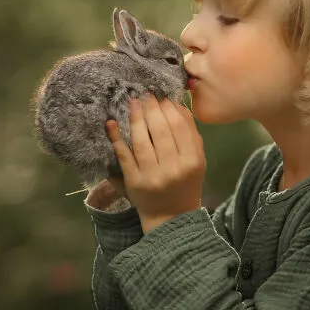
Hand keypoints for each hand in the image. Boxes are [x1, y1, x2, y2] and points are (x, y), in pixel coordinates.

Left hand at [106, 94, 205, 229]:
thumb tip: (177, 104)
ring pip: (141, 141)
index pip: (179, 127)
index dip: (168, 108)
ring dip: (135, 118)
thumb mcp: (197, 160)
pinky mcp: (134, 182)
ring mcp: (152, 176)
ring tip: (132, 103)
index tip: (161, 96)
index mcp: (192, 161)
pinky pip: (124, 156)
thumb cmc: (186, 182)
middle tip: (145, 95)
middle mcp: (173, 168)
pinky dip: (116, 138)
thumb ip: (190, 134)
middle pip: (160, 131)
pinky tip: (112, 123)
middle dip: (151, 109)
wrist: (172, 215)